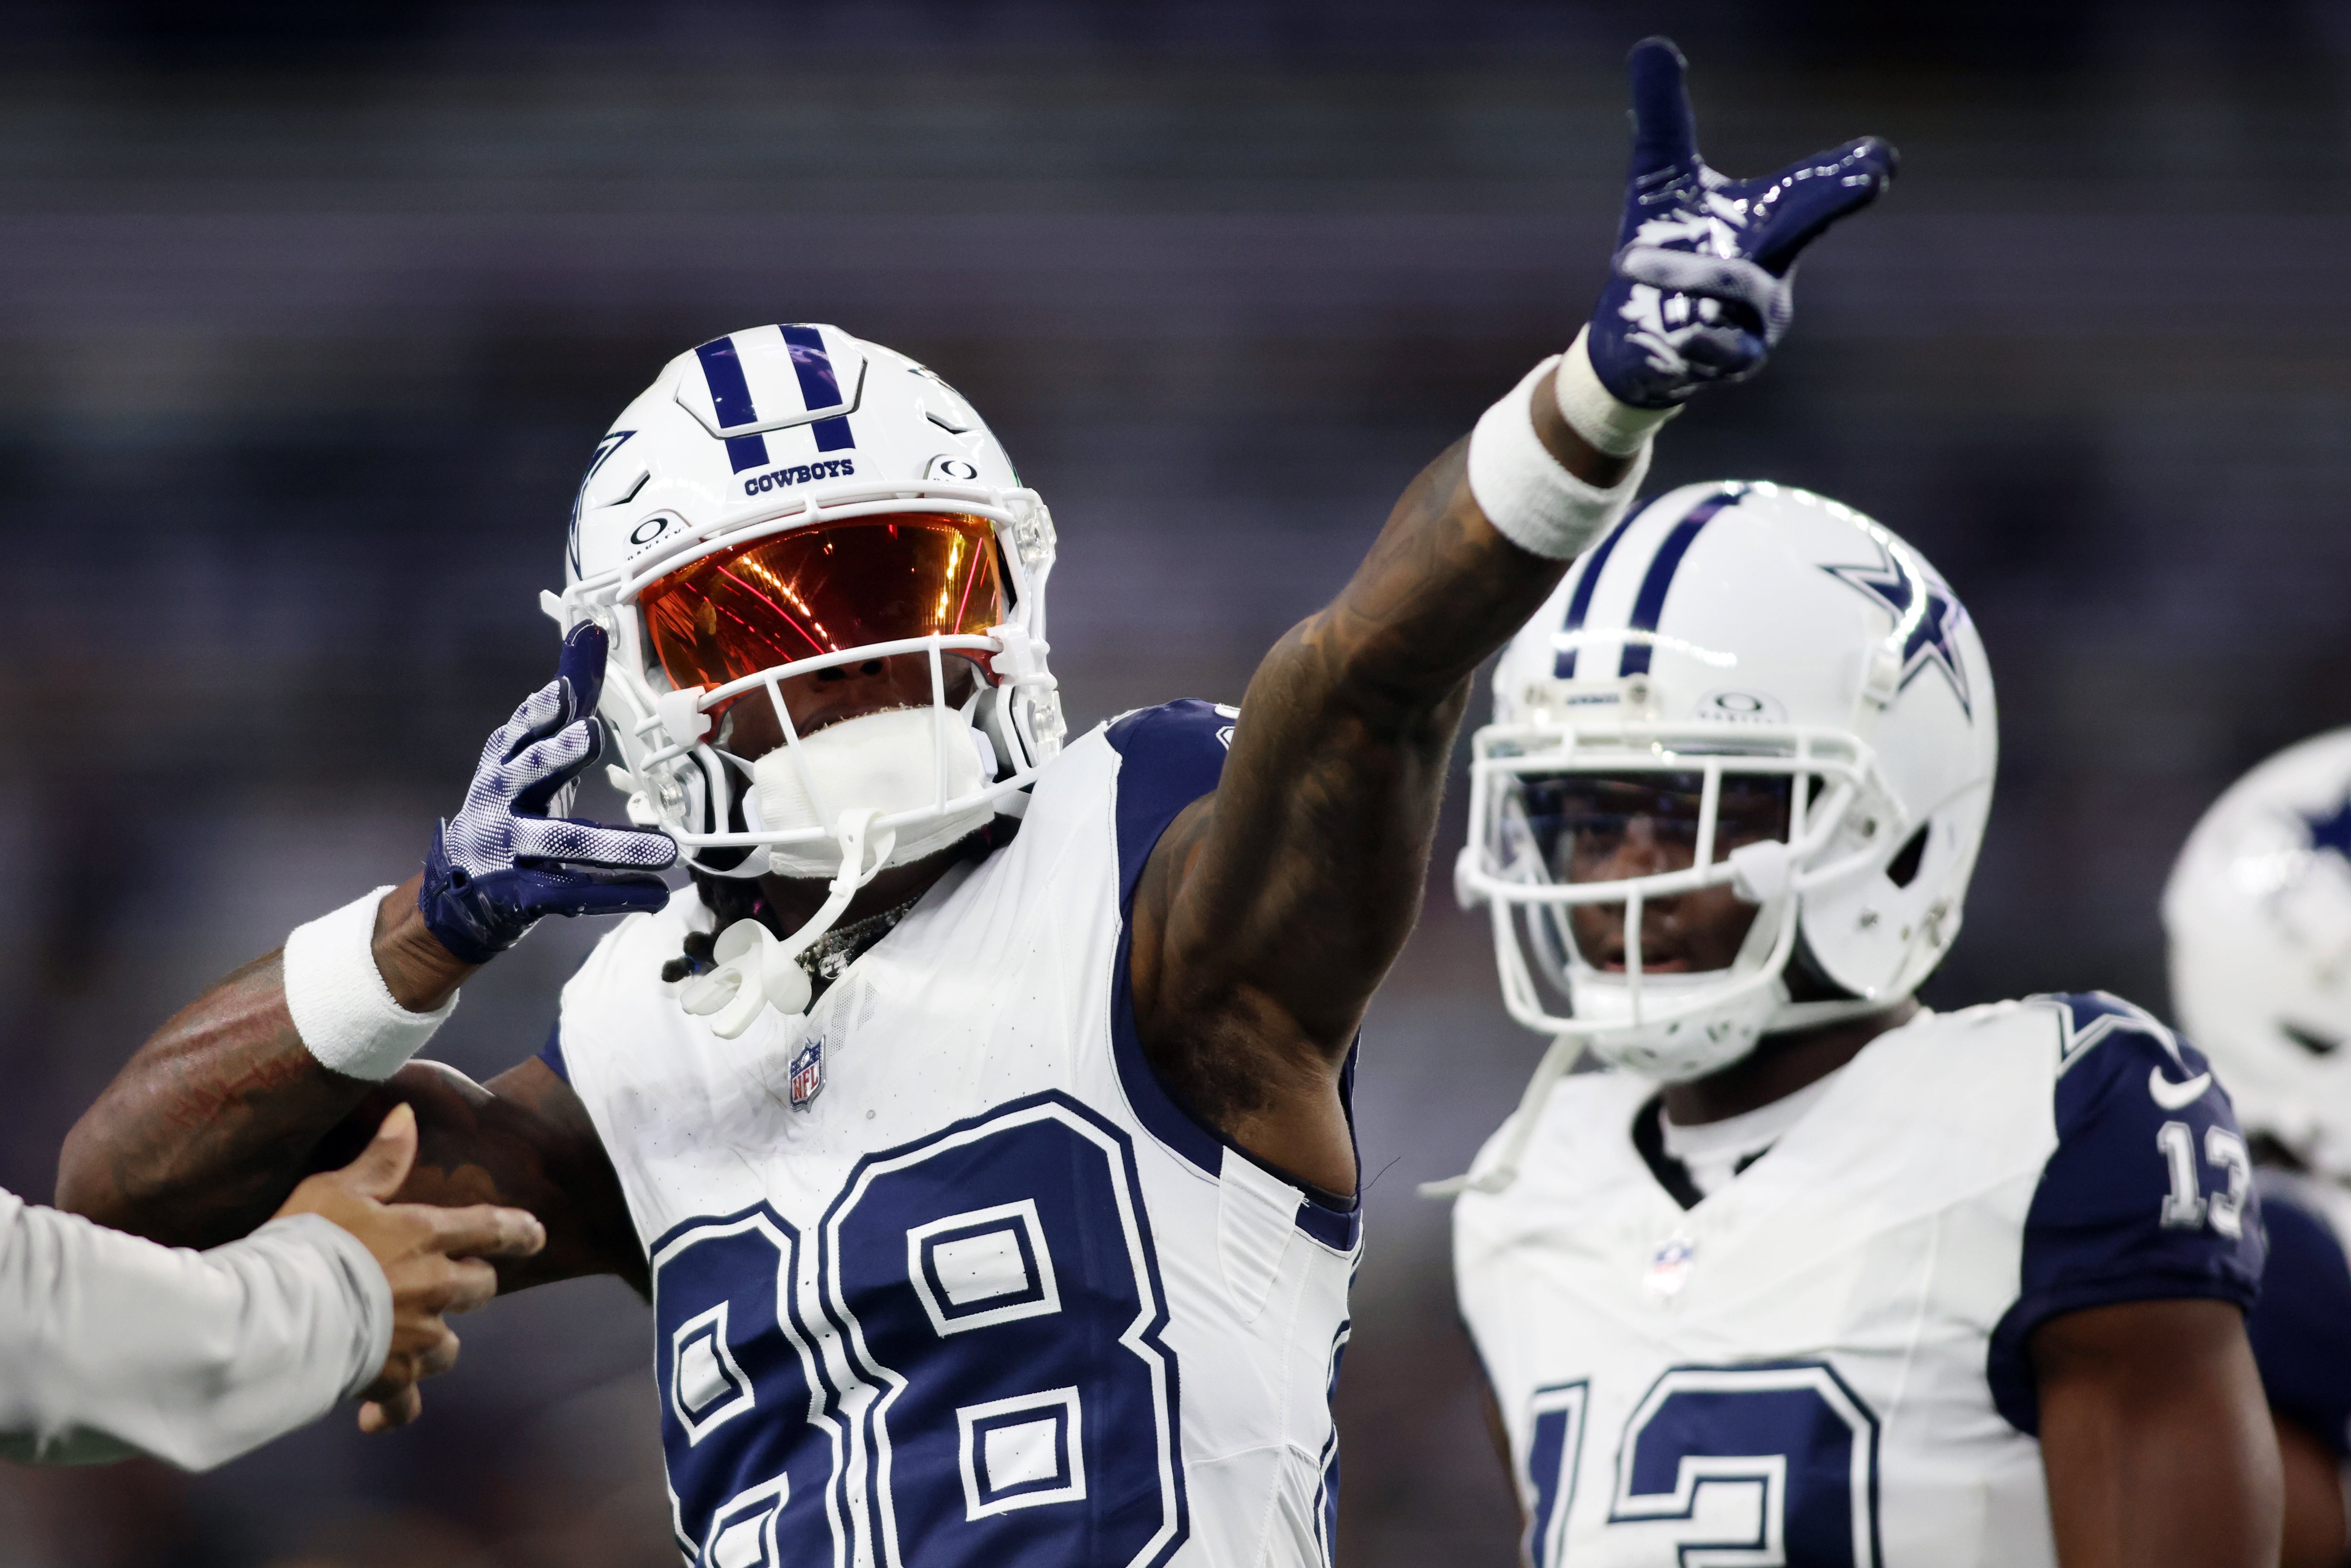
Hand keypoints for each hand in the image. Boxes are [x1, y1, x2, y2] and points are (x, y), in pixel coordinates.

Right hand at [274, 1103, 546, 1432]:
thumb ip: (379, 1159)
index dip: (516, 1230)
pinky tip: (374, 1413)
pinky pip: (407, 1403)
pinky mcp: (392, 1377)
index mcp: (425, 1236)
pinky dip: (394, 1408)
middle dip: (469, 1286)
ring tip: (400, 1339)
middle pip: (480, 1288)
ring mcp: (417, 1336)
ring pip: (450, 1346)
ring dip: (434, 1343)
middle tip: (442, 1286)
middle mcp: (434, 1286)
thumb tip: (407, 1115)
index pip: (489, 1229)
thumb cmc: (302, 1242)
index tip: (536, 1236)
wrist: (273, 1310)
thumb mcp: (337, 1189)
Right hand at [418, 622, 678, 963]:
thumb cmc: (512, 807)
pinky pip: (573, 893)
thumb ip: (565, 702)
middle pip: (530, 773)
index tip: (562, 689)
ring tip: (668, 851)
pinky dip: (617, 894)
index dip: (538, 710)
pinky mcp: (519, 895)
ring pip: (562, 842)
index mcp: (504, 763)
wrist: (459, 894)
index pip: (520, 731)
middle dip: (558, 754)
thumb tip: (590, 629)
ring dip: (617, 847)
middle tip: (591, 735)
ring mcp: (506, 851)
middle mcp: (499, 801)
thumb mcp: (532, 753)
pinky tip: (656, 895)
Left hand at [1586, 37, 1895, 408]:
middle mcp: (1775, 265)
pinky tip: (1681, 332)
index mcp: (1771, 220)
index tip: (1881, 155)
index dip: (1850, 169)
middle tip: (1871, 174)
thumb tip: (1652, 45)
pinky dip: (1703, 337)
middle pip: (1808, 224)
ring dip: (1685, 270)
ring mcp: (1759, 318)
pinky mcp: (1731, 360)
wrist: (1636, 337)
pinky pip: (1727, 349)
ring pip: (1739, 285)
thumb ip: (1663, 118)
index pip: (1815, 186)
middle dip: (1833, 199)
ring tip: (1628, 258)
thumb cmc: (1664, 250)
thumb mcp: (1661, 181)